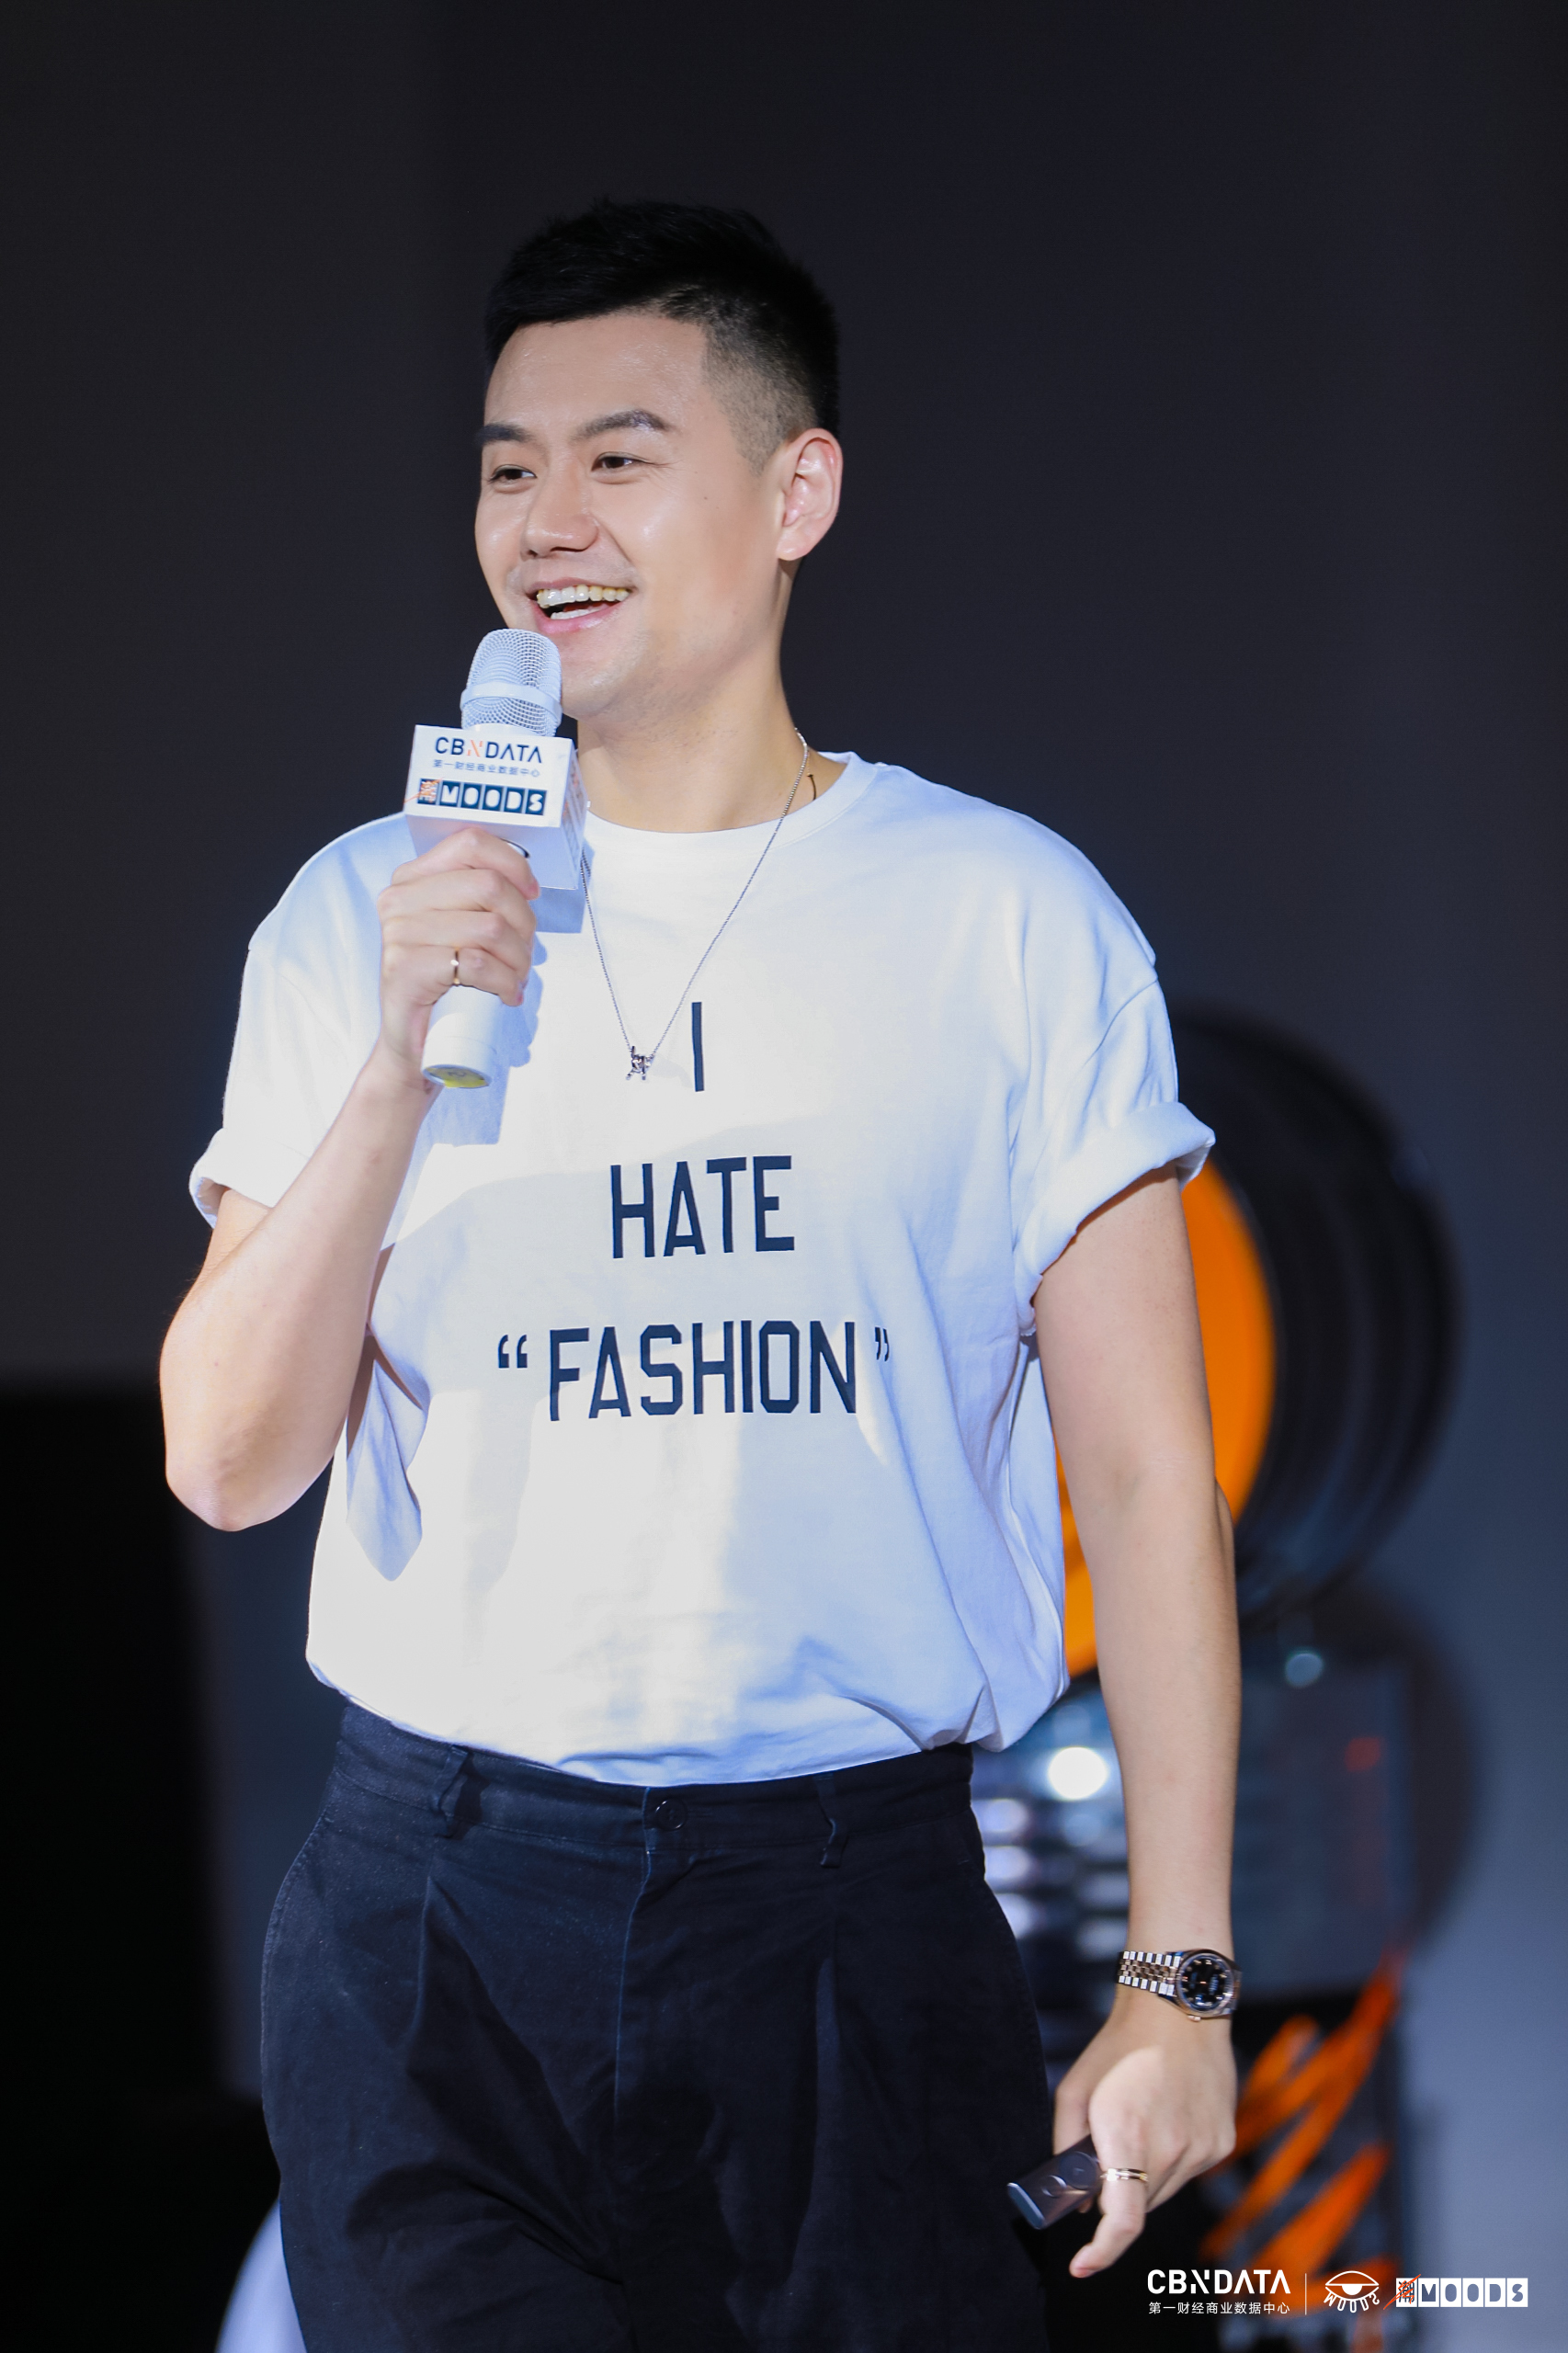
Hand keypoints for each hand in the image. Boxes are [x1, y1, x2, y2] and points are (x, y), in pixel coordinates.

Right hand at [374, 829, 538, 1077]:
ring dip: (519, 957)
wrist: (414, 1041)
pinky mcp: (405, 968)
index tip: (531, 893)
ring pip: (491, 926)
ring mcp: (399, 933)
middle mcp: (399, 900)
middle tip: (525, 952)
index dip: (513, 864)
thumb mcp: (458, 928)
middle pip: (489, 885)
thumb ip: (477, 897)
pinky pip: (477, 963)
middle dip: (523, 922)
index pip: (471, 842)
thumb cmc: (444, 982)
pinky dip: (504, 981)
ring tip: (516, 976)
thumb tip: (525, 884)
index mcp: (412, 879)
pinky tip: (506, 993)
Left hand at [1052, 1988, 1236, 2277]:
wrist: (1178, 2008)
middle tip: (1107, 2151)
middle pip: (1138, 2205)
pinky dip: (1170, 2161)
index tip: (1080, 2265)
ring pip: (1164, 2192)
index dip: (1100, 2253)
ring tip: (1141, 2122)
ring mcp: (1202, 2148)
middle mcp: (1169, 2147)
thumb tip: (1075, 2203)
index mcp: (1125, 2133)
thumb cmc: (1118, 2048)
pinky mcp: (1221, 2143)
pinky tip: (1166, 2117)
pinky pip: (1189, 2172)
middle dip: (1116, 2194)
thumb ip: (1068, 2151)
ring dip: (1144, 2176)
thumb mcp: (1074, 2092)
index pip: (1120, 2221)